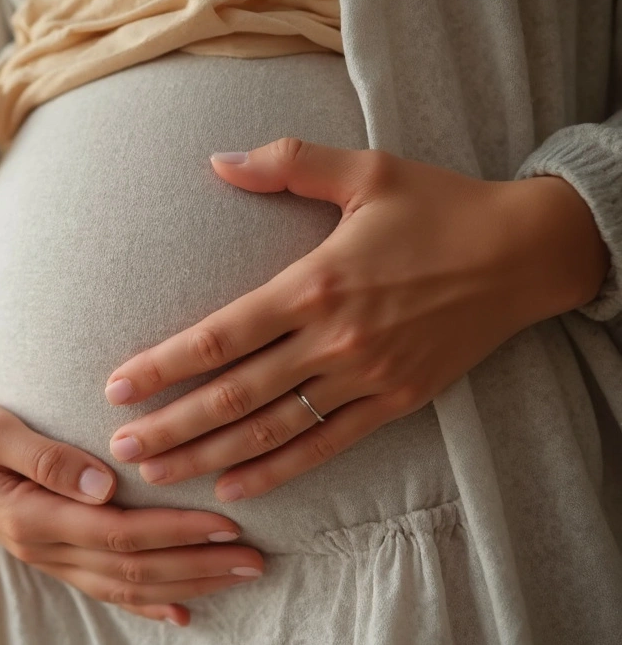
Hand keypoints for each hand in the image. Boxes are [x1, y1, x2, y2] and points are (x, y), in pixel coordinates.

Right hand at [0, 395, 264, 624]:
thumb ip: (45, 456)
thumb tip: (104, 482)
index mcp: (32, 516)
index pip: (118, 534)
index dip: (175, 533)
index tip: (226, 523)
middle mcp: (44, 546)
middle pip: (132, 568)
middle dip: (197, 566)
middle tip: (256, 559)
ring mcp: (48, 556)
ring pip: (126, 585)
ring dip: (186, 584)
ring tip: (239, 576)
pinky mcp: (52, 552)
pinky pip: (105, 587)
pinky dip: (147, 602)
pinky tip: (184, 611)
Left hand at [103, 138, 608, 499]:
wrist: (527, 252)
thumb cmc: (440, 205)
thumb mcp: (366, 169)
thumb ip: (286, 165)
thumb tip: (215, 160)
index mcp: (317, 282)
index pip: (221, 335)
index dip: (164, 365)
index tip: (117, 386)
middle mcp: (335, 338)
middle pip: (234, 395)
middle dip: (170, 425)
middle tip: (119, 448)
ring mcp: (366, 376)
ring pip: (271, 428)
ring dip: (208, 454)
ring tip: (158, 471)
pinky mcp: (395, 401)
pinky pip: (324, 444)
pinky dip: (277, 469)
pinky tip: (233, 484)